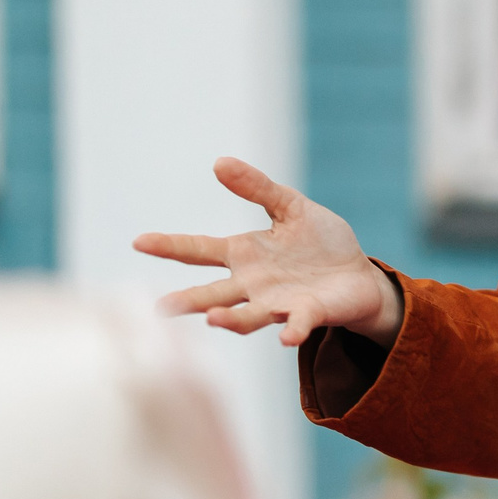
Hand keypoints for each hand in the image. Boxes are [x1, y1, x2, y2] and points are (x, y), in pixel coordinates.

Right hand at [133, 158, 403, 347]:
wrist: (359, 276)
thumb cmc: (320, 243)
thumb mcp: (290, 207)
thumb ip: (257, 188)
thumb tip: (219, 162)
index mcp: (245, 255)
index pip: (199, 250)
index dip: (169, 246)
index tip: (139, 242)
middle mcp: (254, 285)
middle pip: (214, 293)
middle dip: (189, 301)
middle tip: (162, 308)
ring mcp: (279, 303)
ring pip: (248, 315)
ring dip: (231, 319)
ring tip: (213, 319)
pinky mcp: (309, 315)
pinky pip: (297, 324)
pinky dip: (291, 329)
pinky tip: (286, 336)